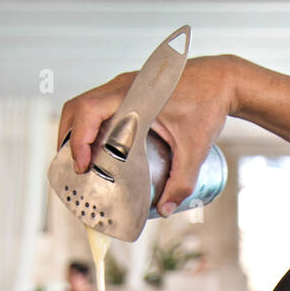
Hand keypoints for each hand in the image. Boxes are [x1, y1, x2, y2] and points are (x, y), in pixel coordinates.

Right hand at [56, 55, 236, 215]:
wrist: (221, 80)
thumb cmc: (207, 107)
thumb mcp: (195, 150)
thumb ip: (181, 183)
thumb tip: (163, 210)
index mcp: (134, 97)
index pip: (89, 111)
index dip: (77, 138)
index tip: (81, 165)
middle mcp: (124, 87)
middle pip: (78, 107)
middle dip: (68, 137)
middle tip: (74, 167)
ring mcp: (124, 85)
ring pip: (86, 103)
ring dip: (77, 130)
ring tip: (81, 159)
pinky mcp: (129, 88)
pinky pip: (99, 103)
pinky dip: (90, 123)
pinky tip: (98, 145)